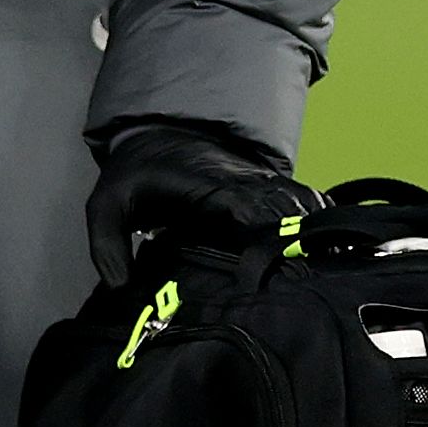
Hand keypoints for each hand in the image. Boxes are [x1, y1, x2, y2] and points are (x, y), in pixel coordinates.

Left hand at [85, 121, 321, 284]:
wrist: (153, 136)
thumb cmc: (134, 175)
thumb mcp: (106, 206)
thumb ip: (108, 248)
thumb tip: (122, 290)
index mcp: (206, 189)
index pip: (249, 210)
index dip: (266, 236)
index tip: (276, 266)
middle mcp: (241, 184)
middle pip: (285, 211)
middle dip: (298, 244)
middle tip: (307, 280)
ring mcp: (257, 185)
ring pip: (300, 206)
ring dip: (311, 234)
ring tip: (320, 270)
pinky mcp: (265, 190)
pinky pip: (301, 203)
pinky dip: (314, 222)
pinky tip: (321, 250)